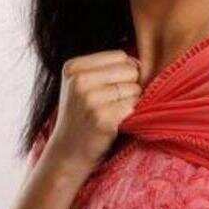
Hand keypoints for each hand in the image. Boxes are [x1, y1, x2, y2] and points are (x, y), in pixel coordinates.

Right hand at [48, 49, 141, 168]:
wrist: (68, 152)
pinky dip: (132, 114)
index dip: (125, 71)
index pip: (120, 56)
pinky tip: (117, 121)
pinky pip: (134, 105)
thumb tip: (141, 62)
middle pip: (130, 70)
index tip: (112, 87)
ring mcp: (90, 100)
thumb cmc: (82, 115)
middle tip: (114, 102)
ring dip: (132, 100)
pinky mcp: (103, 119)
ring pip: (135, 88)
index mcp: (73, 67)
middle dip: (131, 85)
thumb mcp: (81, 85)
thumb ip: (106, 68)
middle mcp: (79, 81)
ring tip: (113, 112)